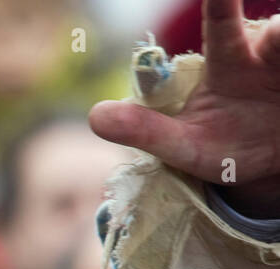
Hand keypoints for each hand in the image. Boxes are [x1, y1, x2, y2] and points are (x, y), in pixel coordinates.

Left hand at [89, 0, 279, 217]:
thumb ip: (145, 131)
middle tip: (277, 32)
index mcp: (229, 62)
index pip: (222, 26)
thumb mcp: (184, 145)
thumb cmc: (223, 144)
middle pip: (279, 33)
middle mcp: (266, 54)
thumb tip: (94, 116)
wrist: (268, 165)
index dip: (222, 2)